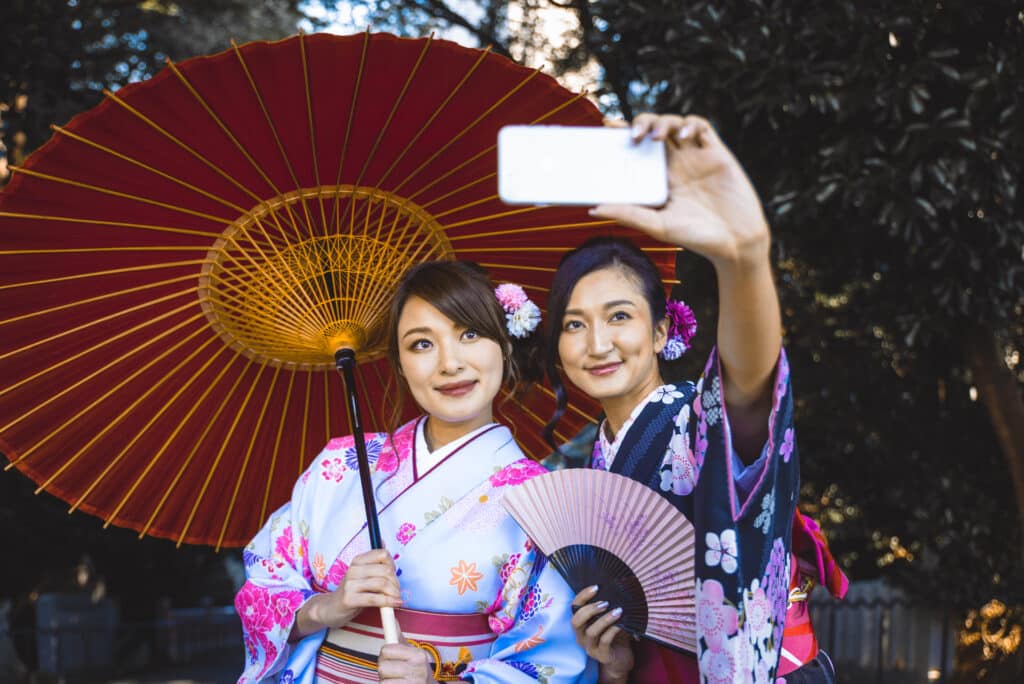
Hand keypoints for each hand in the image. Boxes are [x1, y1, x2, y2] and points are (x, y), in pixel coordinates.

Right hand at [300, 549, 401, 633]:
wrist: (331, 608)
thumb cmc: (352, 592)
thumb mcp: (363, 575)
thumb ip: (375, 562)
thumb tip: (384, 541)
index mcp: (358, 560)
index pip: (383, 554)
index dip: (393, 565)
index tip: (394, 576)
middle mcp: (353, 569)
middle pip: (385, 570)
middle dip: (396, 582)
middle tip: (397, 591)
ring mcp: (350, 584)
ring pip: (382, 583)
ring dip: (394, 593)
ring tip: (396, 599)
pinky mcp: (349, 599)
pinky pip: (374, 599)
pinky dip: (388, 602)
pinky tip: (394, 604)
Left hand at [377, 642, 436, 682]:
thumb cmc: (417, 670)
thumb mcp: (413, 653)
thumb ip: (400, 638)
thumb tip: (392, 619)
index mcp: (419, 655)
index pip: (386, 650)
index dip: (385, 654)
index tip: (391, 657)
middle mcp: (418, 670)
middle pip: (382, 667)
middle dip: (384, 670)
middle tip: (393, 672)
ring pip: (383, 681)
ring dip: (386, 681)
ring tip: (396, 680)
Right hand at [571, 586, 633, 683]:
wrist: (621, 658)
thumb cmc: (614, 634)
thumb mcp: (608, 618)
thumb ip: (606, 607)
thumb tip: (614, 587)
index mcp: (581, 624)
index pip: (574, 608)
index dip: (582, 596)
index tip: (596, 587)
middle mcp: (581, 636)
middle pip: (576, 621)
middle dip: (590, 609)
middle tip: (605, 602)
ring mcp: (590, 647)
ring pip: (590, 632)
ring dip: (604, 619)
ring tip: (617, 611)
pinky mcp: (601, 655)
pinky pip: (604, 642)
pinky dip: (612, 631)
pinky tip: (620, 625)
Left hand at [592, 113, 770, 267]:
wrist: (735, 243)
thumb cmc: (696, 238)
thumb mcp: (657, 226)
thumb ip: (628, 214)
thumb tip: (593, 209)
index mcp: (660, 179)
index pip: (638, 149)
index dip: (623, 134)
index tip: (607, 128)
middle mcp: (677, 164)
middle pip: (654, 130)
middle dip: (642, 123)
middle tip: (632, 134)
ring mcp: (696, 156)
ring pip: (675, 124)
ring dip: (663, 123)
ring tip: (657, 138)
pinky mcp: (717, 153)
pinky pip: (701, 127)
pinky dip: (690, 124)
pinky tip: (683, 135)